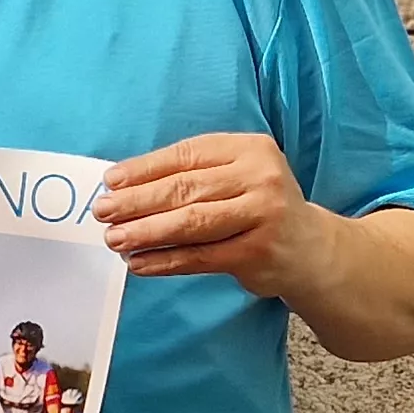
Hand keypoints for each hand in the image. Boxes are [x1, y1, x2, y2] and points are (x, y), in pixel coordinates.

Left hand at [95, 133, 320, 293]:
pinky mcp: (258, 252)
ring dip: (146, 232)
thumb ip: (192, 175)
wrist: (310, 248)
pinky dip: (166, 261)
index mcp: (250, 149)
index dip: (145, 169)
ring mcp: (262, 215)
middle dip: (137, 201)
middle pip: (186, 189)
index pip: (188, 155)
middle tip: (103, 211)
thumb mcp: (235, 177)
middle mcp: (261, 177)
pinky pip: (201, 257)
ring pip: (192, 223)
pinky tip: (140, 263)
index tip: (110, 181)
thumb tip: (123, 186)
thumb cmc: (257, 206)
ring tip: (114, 238)